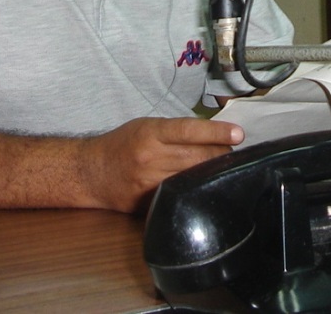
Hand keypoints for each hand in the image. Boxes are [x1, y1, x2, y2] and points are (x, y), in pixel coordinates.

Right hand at [79, 117, 242, 211]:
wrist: (91, 173)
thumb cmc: (122, 144)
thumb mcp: (146, 127)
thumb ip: (176, 131)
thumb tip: (214, 134)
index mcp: (151, 133)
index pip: (190, 130)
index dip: (217, 132)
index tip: (239, 133)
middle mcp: (151, 157)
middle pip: (198, 156)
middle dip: (221, 154)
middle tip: (232, 152)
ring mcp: (150, 183)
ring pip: (194, 177)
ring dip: (212, 172)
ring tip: (221, 167)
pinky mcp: (150, 203)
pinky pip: (182, 196)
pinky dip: (196, 190)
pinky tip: (203, 186)